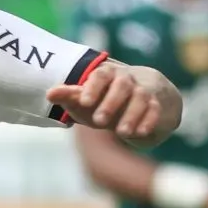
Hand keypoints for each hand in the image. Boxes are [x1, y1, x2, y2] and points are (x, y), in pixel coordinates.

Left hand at [46, 62, 163, 140]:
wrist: (146, 99)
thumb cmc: (107, 100)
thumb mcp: (88, 99)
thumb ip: (70, 96)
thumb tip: (49, 93)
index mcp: (107, 74)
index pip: (100, 75)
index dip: (92, 87)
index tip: (83, 102)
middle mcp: (127, 80)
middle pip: (122, 85)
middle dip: (110, 103)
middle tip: (98, 121)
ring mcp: (145, 92)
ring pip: (141, 98)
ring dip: (131, 115)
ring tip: (121, 132)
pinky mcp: (158, 105)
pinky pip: (156, 110)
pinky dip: (149, 121)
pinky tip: (140, 133)